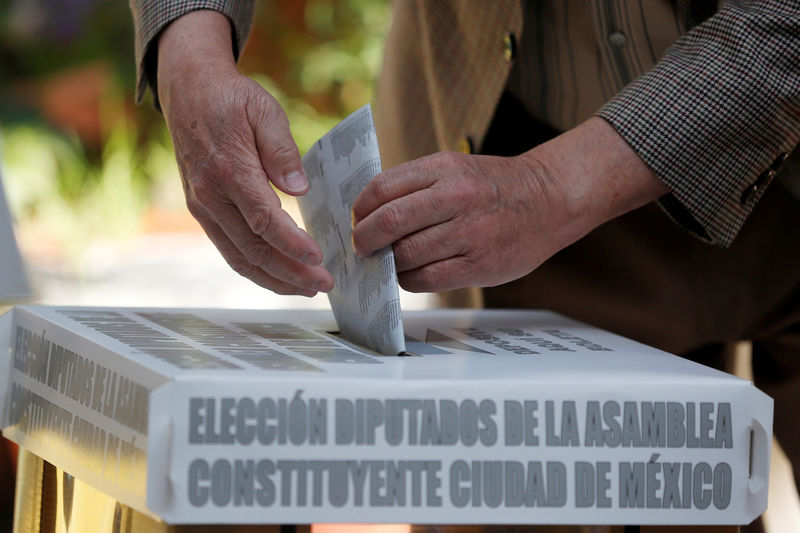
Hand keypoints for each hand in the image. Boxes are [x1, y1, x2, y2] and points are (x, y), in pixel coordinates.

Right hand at [157, 11, 333, 295]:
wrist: (188, 91)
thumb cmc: (232, 99)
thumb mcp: (264, 111)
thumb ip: (281, 151)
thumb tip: (298, 189)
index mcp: (228, 168)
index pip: (263, 218)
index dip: (291, 243)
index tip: (319, 257)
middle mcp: (210, 194)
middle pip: (252, 247)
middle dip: (290, 272)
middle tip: (323, 284)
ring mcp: (202, 207)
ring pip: (239, 257)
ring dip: (274, 279)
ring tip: (306, 289)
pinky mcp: (202, 212)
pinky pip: (229, 250)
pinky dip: (256, 269)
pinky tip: (280, 276)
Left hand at [351, 117, 668, 291]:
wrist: (549, 199)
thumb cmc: (494, 186)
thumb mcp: (455, 168)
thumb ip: (415, 186)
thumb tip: (368, 214)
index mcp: (444, 169)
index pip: (381, 189)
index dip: (360, 210)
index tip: (357, 221)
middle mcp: (456, 198)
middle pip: (388, 223)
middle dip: (365, 240)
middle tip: (362, 247)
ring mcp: (469, 233)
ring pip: (405, 256)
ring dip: (389, 263)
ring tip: (391, 261)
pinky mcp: (479, 265)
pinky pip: (426, 280)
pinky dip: (410, 280)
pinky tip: (413, 273)